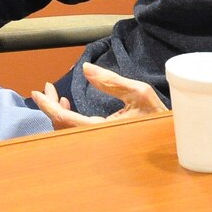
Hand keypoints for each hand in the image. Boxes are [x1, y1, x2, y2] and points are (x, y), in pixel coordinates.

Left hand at [29, 62, 166, 130]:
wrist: (175, 138)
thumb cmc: (159, 117)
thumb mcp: (139, 92)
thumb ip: (111, 81)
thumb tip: (84, 68)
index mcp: (103, 131)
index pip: (65, 119)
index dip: (47, 105)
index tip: (37, 92)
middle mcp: (98, 140)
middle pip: (61, 127)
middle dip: (50, 106)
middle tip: (45, 89)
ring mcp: (98, 143)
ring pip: (67, 131)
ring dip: (58, 112)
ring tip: (57, 95)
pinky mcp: (101, 143)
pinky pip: (76, 132)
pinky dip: (68, 117)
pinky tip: (68, 104)